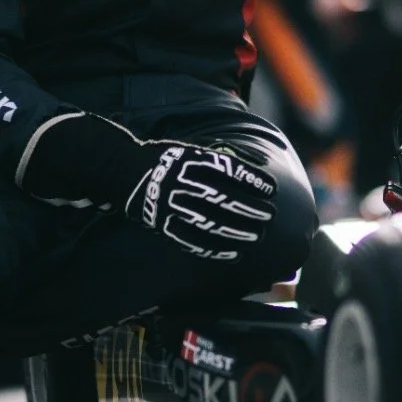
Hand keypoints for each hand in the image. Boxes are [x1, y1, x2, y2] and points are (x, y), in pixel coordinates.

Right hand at [123, 143, 276, 261]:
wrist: (128, 173)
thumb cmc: (171, 160)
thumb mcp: (195, 149)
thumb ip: (225, 155)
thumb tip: (261, 161)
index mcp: (192, 160)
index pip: (229, 170)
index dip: (252, 180)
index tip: (272, 188)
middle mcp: (182, 183)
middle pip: (223, 198)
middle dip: (250, 208)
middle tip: (270, 214)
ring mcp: (172, 206)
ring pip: (210, 222)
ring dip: (238, 231)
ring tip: (257, 235)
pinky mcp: (165, 226)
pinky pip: (192, 242)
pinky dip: (215, 249)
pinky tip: (234, 253)